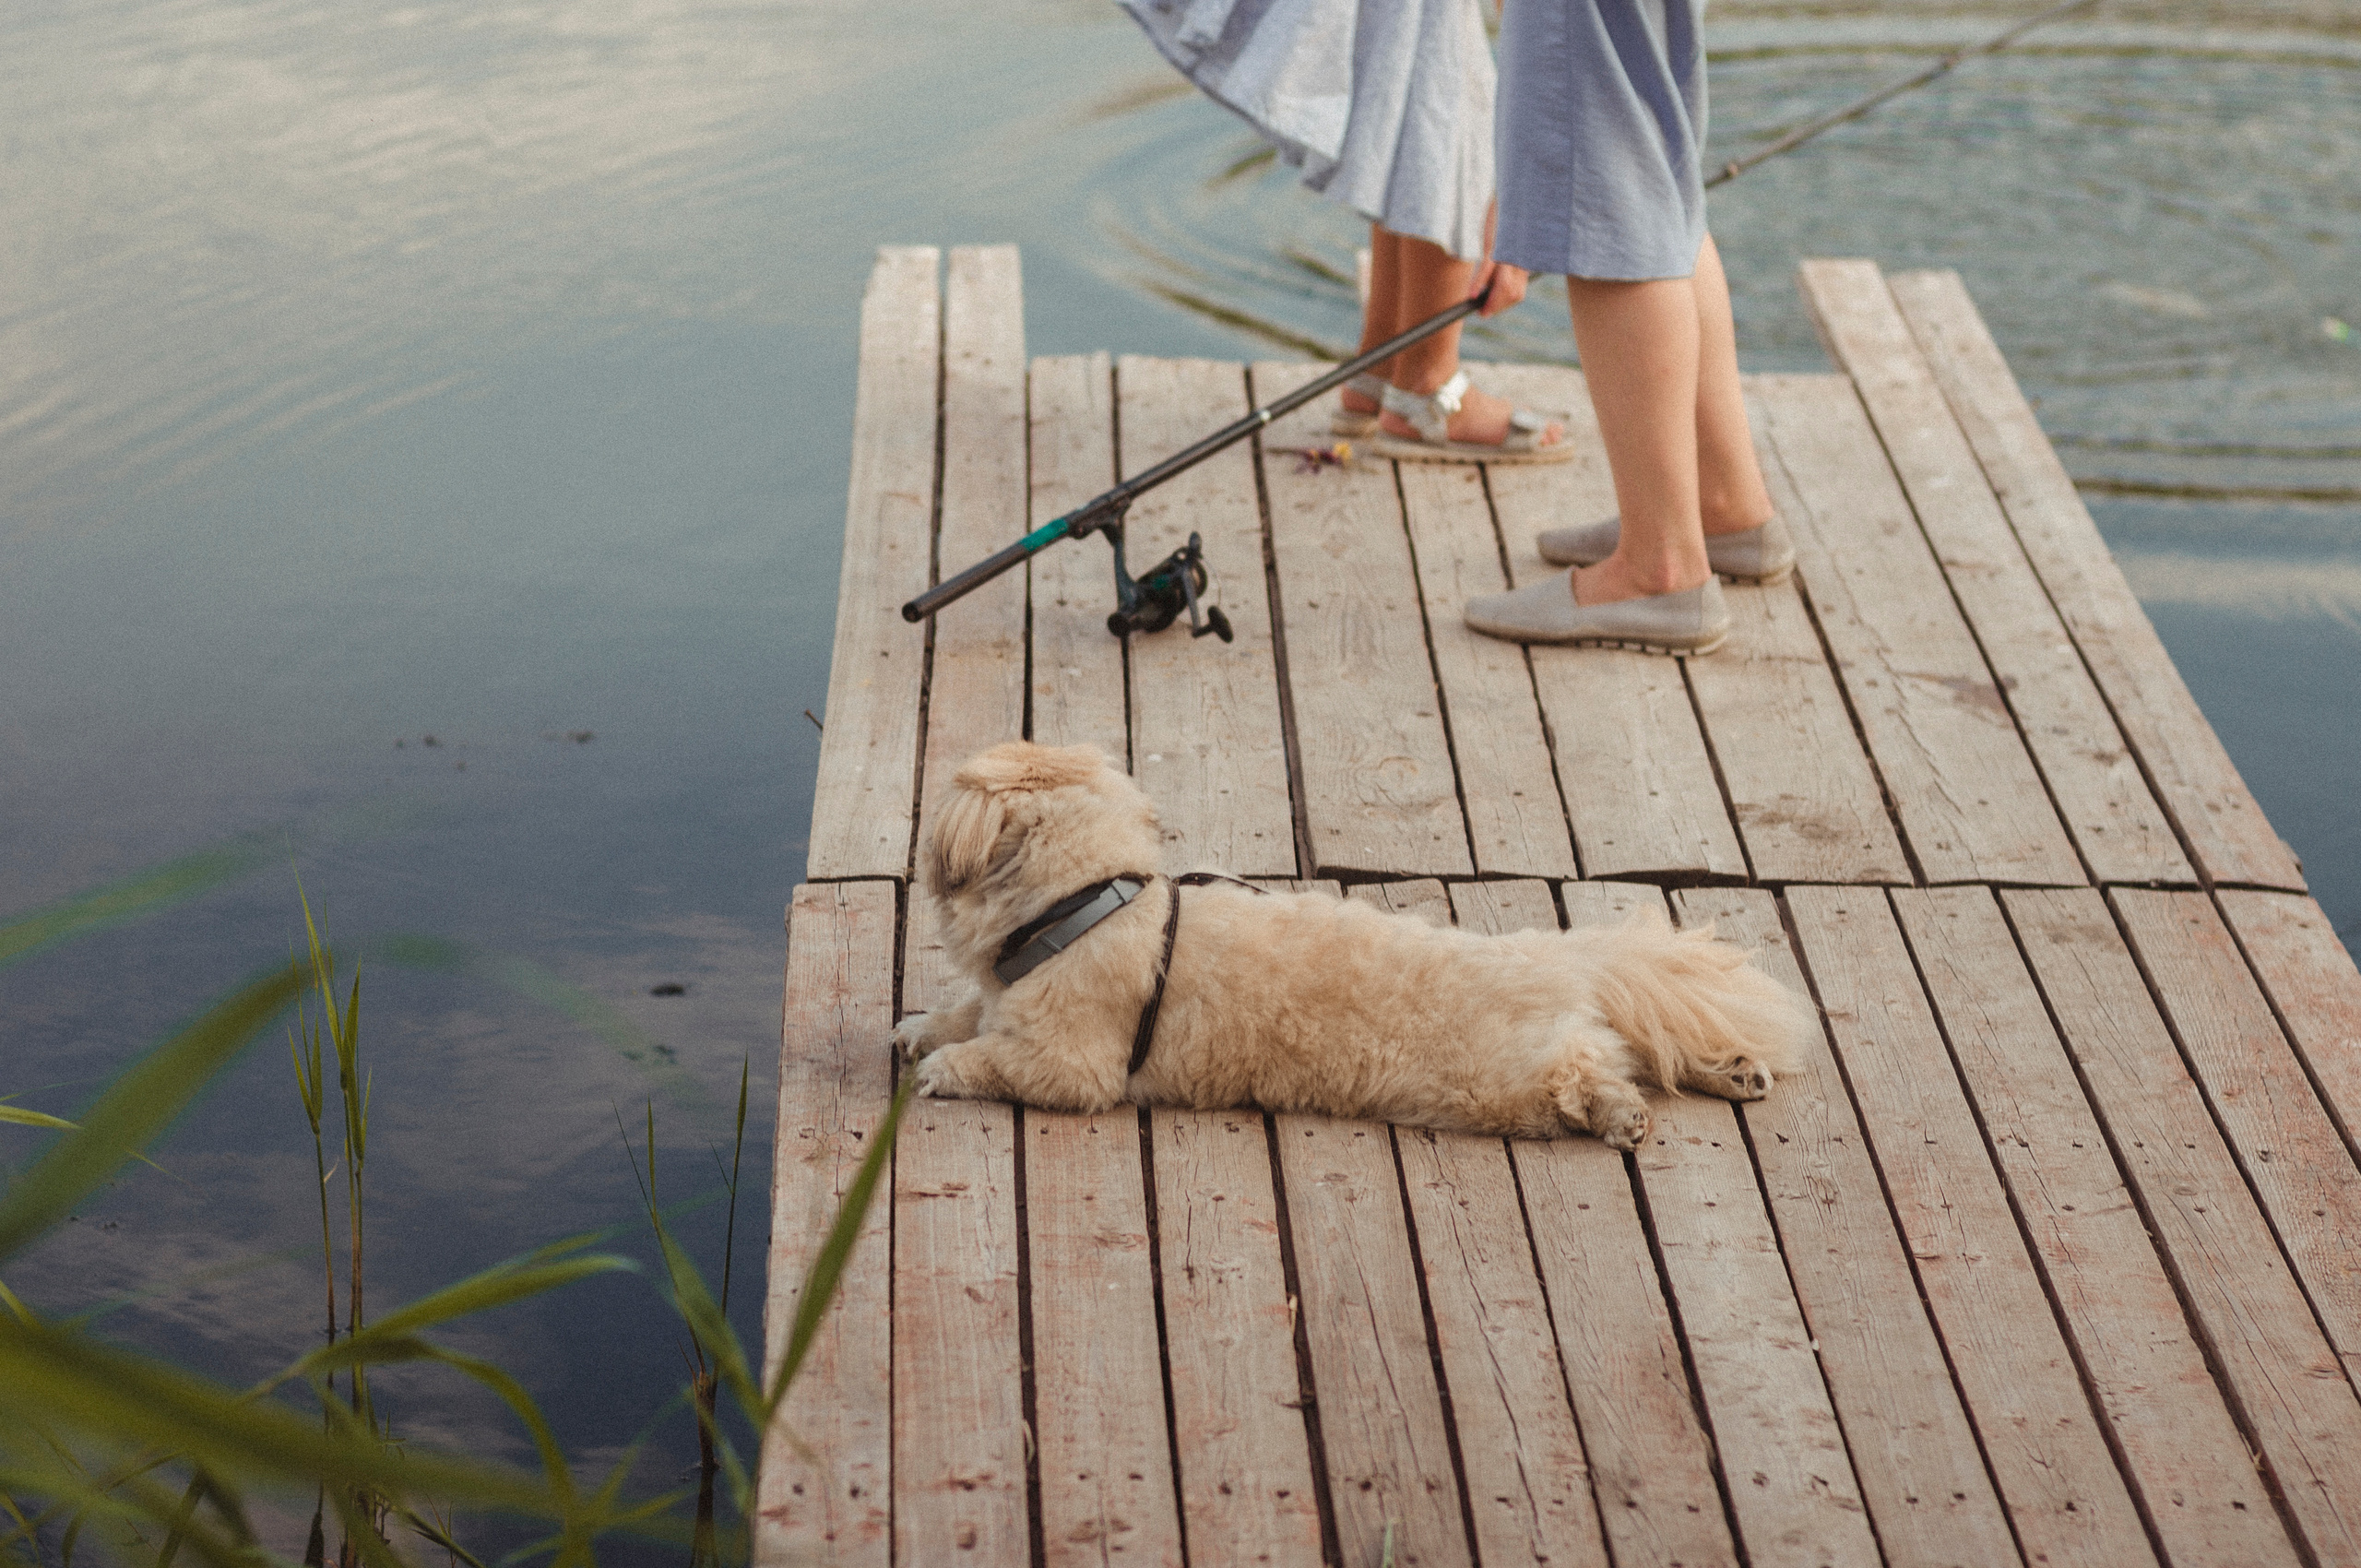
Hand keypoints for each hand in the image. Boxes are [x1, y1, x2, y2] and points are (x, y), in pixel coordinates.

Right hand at [1469, 197, 1523, 315]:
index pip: (1517, 292)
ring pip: (1504, 287)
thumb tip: (1488, 279)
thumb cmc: (1508, 212)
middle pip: (1513, 295)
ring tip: (1478, 306)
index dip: (1503, 305)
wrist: (1514, 187)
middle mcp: (1520, 259)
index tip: (1487, 310)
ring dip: (1490, 301)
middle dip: (1496, 306)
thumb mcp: (1508, 238)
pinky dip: (1479, 284)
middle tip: (1481, 311)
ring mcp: (1508, 252)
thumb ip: (1505, 257)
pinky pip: (1488, 269)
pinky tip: (1472, 295)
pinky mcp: (1496, 243)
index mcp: (1523, 260)